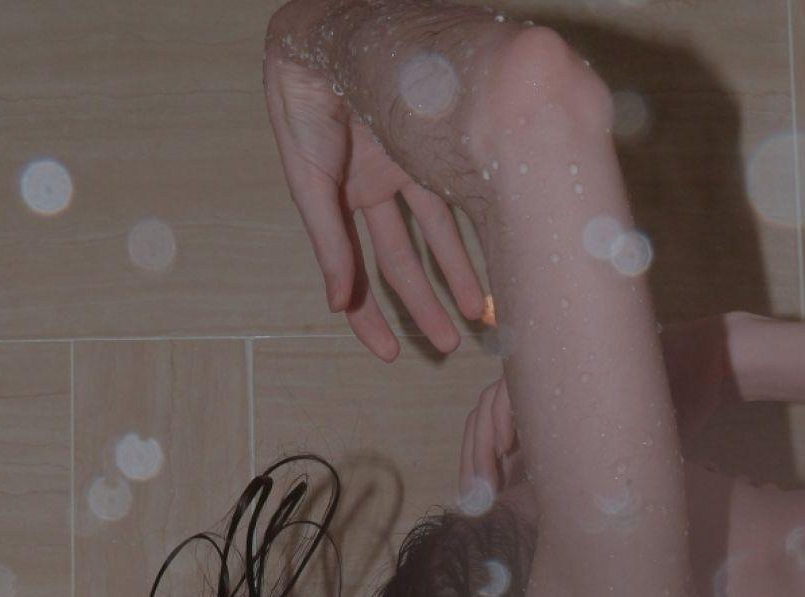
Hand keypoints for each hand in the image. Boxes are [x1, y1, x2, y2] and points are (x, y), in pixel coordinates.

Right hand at [263, 29, 488, 359]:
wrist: (331, 32)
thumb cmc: (309, 101)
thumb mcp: (314, 181)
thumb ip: (329, 243)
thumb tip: (337, 306)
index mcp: (348, 194)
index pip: (361, 267)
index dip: (371, 314)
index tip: (389, 355)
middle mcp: (382, 184)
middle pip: (403, 259)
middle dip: (424, 304)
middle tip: (448, 345)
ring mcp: (412, 164)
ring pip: (437, 233)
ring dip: (458, 275)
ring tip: (479, 316)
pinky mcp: (439, 143)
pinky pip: (460, 196)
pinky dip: (472, 231)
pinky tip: (495, 261)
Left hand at [456, 317, 737, 500]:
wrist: (699, 372)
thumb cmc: (664, 419)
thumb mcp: (614, 462)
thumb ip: (579, 478)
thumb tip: (558, 527)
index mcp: (549, 404)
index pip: (495, 427)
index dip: (479, 461)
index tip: (478, 502)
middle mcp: (543, 383)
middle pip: (484, 415)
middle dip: (472, 458)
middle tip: (473, 500)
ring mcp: (550, 368)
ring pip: (491, 403)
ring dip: (482, 445)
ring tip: (484, 486)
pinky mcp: (560, 358)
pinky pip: (514, 388)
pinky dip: (503, 419)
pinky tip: (507, 450)